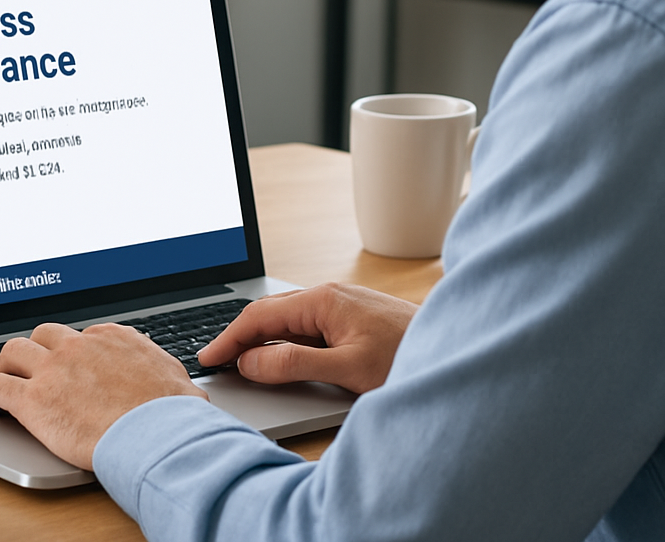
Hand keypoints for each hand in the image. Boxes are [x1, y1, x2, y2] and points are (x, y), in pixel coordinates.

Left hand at [0, 321, 207, 469]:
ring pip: (15, 351)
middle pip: (45, 335)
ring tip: (0, 379)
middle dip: (36, 349)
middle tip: (30, 366)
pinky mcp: (34, 399)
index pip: (83, 336)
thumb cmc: (171, 412)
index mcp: (114, 338)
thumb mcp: (174, 376)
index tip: (69, 366)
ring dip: (6, 364)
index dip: (73, 353)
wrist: (156, 432)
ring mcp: (55, 369)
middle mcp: (81, 346)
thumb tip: (171, 376)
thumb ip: (161, 369)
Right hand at [198, 283, 417, 393]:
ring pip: (287, 320)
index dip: (229, 339)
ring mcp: (340, 304)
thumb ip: (295, 365)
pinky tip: (280, 357)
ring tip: (240, 363)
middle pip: (269, 314)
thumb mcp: (347, 369)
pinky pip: (305, 326)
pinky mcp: (351, 317)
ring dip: (261, 339)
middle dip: (239, 337)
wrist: (456, 345)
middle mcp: (328, 294)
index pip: (259, 316)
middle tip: (216, 363)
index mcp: (322, 299)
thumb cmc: (408, 356)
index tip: (208, 359)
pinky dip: (284, 341)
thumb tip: (251, 363)